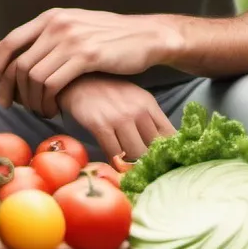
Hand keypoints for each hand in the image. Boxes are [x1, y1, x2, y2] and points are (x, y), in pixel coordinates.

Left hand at [0, 8, 181, 116]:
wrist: (147, 35)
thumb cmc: (111, 37)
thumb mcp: (77, 26)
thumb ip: (53, 35)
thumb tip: (26, 53)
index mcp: (53, 16)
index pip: (12, 40)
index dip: (0, 62)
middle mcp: (58, 24)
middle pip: (19, 63)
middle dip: (11, 89)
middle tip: (14, 106)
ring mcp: (72, 39)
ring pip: (33, 77)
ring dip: (32, 100)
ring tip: (41, 110)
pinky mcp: (87, 56)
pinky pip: (52, 83)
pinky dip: (47, 101)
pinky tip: (54, 109)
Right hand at [57, 75, 176, 163]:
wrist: (78, 81)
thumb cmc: (108, 93)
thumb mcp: (134, 99)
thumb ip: (149, 119)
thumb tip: (163, 145)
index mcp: (148, 103)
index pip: (169, 134)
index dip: (168, 151)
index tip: (163, 160)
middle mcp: (137, 110)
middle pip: (153, 148)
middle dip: (149, 160)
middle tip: (143, 167)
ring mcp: (119, 118)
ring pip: (135, 154)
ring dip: (131, 163)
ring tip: (127, 163)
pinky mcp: (100, 125)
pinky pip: (114, 154)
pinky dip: (115, 161)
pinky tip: (113, 159)